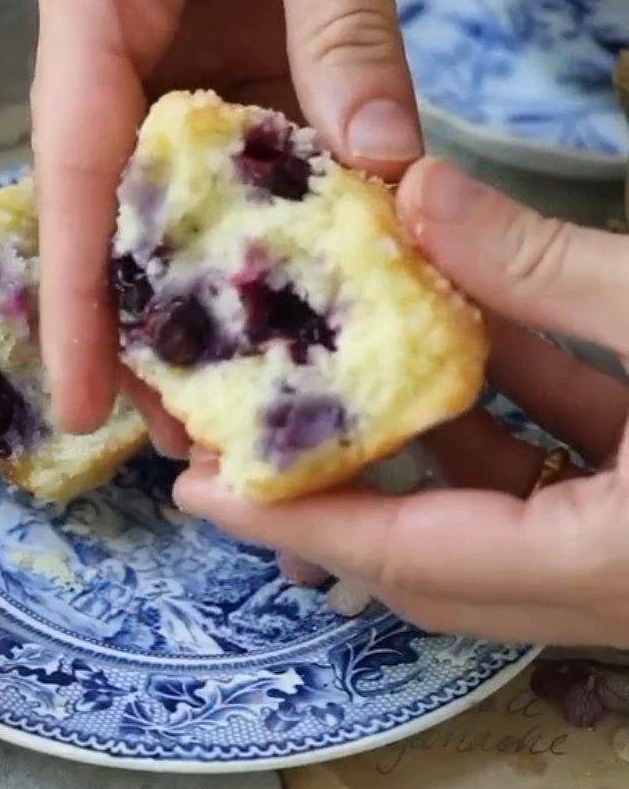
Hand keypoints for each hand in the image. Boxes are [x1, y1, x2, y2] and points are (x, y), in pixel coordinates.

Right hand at [30, 0, 469, 434]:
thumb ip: (343, 35)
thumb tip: (376, 171)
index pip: (71, 154)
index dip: (77, 287)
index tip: (78, 396)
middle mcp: (122, 12)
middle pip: (120, 187)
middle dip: (148, 304)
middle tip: (182, 422)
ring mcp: (185, 24)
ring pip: (191, 175)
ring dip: (225, 268)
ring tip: (247, 378)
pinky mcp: (247, 26)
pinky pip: (260, 135)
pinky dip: (289, 202)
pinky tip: (315, 275)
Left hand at [175, 159, 628, 648]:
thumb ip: (548, 266)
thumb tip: (416, 195)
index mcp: (601, 567)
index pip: (409, 557)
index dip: (297, 520)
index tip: (200, 485)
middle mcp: (606, 593)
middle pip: (431, 563)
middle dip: (336, 498)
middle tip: (242, 438)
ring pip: (494, 523)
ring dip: (428, 444)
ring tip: (336, 369)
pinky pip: (559, 489)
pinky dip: (515, 422)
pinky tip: (471, 341)